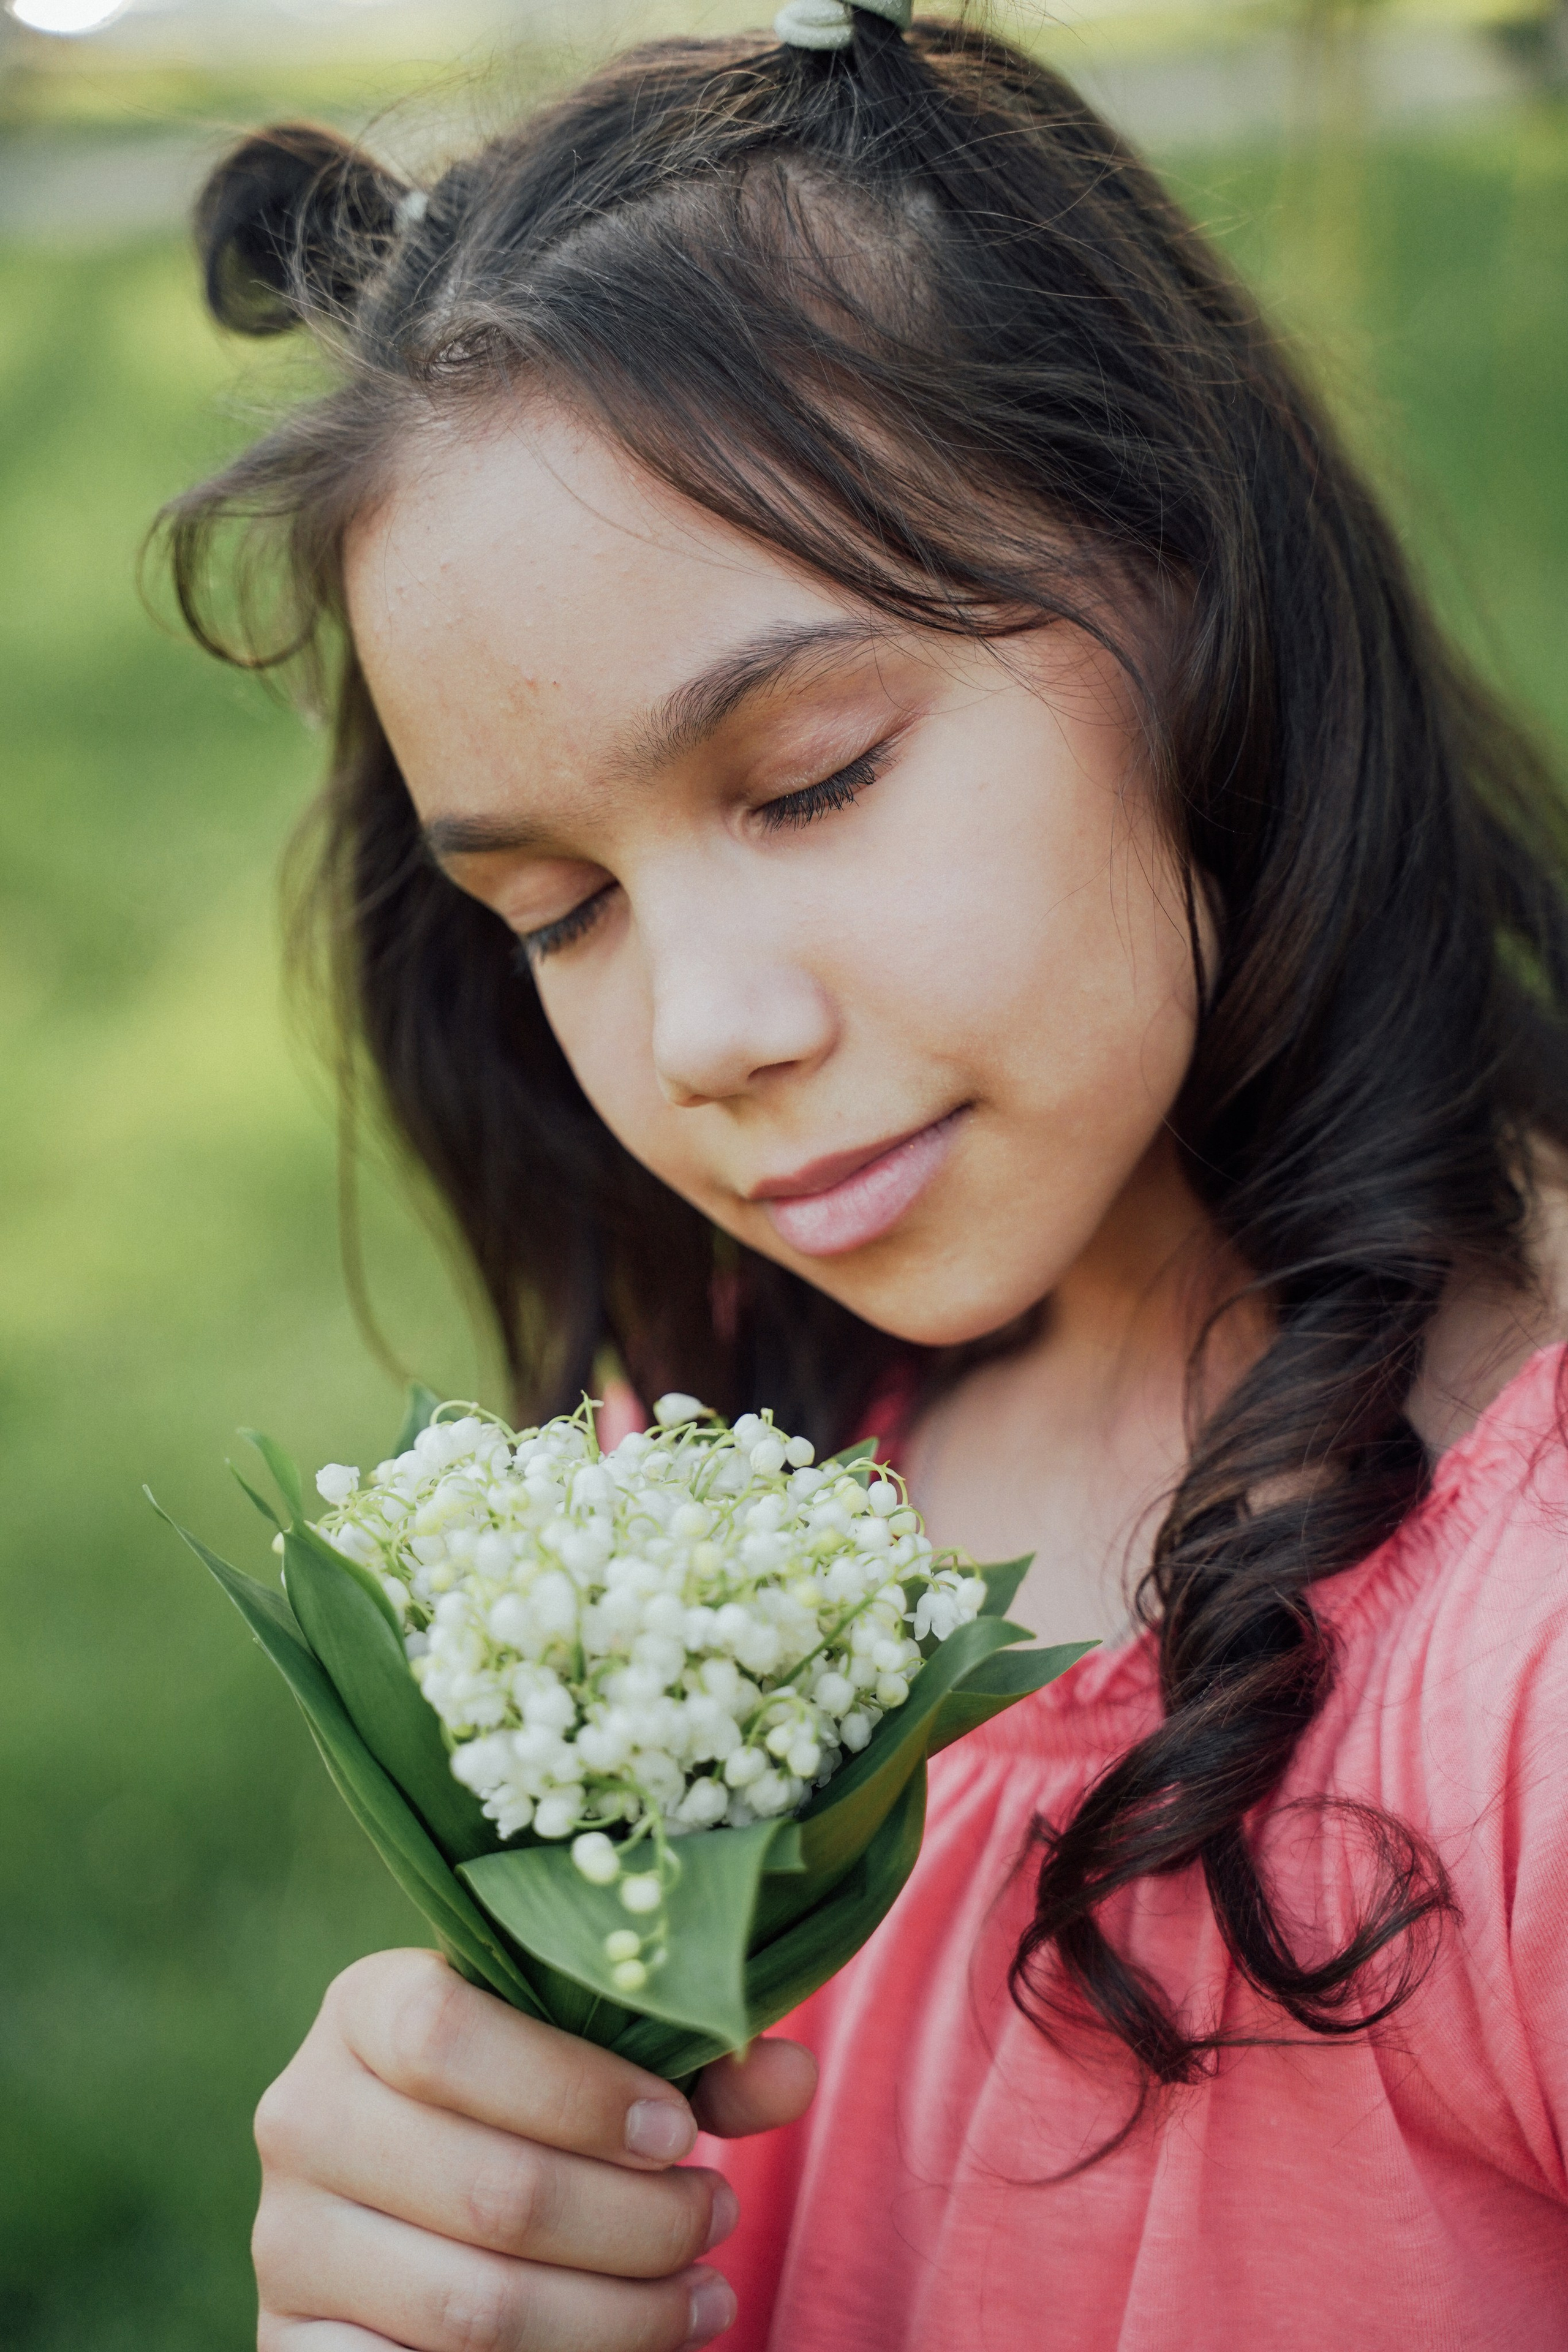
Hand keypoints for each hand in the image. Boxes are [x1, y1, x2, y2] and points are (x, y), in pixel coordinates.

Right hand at [252, 1947, 816, 2350]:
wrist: (416, 2195)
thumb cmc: (532, 2101)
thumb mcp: (599, 2060)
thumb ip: (697, 2063)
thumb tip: (794, 2074)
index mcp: (364, 2006)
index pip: (447, 2033)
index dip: (579, 2091)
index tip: (678, 2132)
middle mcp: (303, 2114)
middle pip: (491, 2189)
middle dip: (637, 2223)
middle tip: (717, 2216)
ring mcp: (288, 2242)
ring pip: (474, 2307)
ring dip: (618, 2315)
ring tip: (702, 2293)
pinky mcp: (292, 2346)